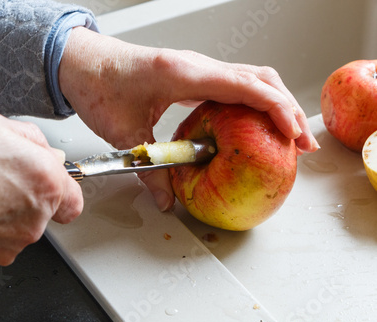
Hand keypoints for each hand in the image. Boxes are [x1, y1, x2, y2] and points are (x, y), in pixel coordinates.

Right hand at [0, 111, 82, 272]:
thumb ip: (32, 141)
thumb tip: (46, 152)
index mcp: (45, 184)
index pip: (73, 200)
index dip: (61, 190)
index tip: (48, 185)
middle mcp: (33, 220)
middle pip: (40, 212)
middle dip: (23, 196)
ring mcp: (7, 245)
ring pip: (14, 229)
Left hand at [59, 27, 318, 210]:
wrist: (81, 62)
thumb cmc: (97, 84)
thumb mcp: (122, 132)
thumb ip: (147, 169)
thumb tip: (166, 199)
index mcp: (183, 73)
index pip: (245, 86)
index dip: (275, 109)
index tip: (292, 134)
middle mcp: (196, 65)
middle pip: (259, 78)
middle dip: (285, 108)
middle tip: (299, 143)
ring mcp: (196, 68)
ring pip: (250, 78)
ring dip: (273, 104)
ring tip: (286, 135)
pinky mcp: (192, 76)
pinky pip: (233, 85)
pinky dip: (253, 103)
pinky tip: (254, 124)